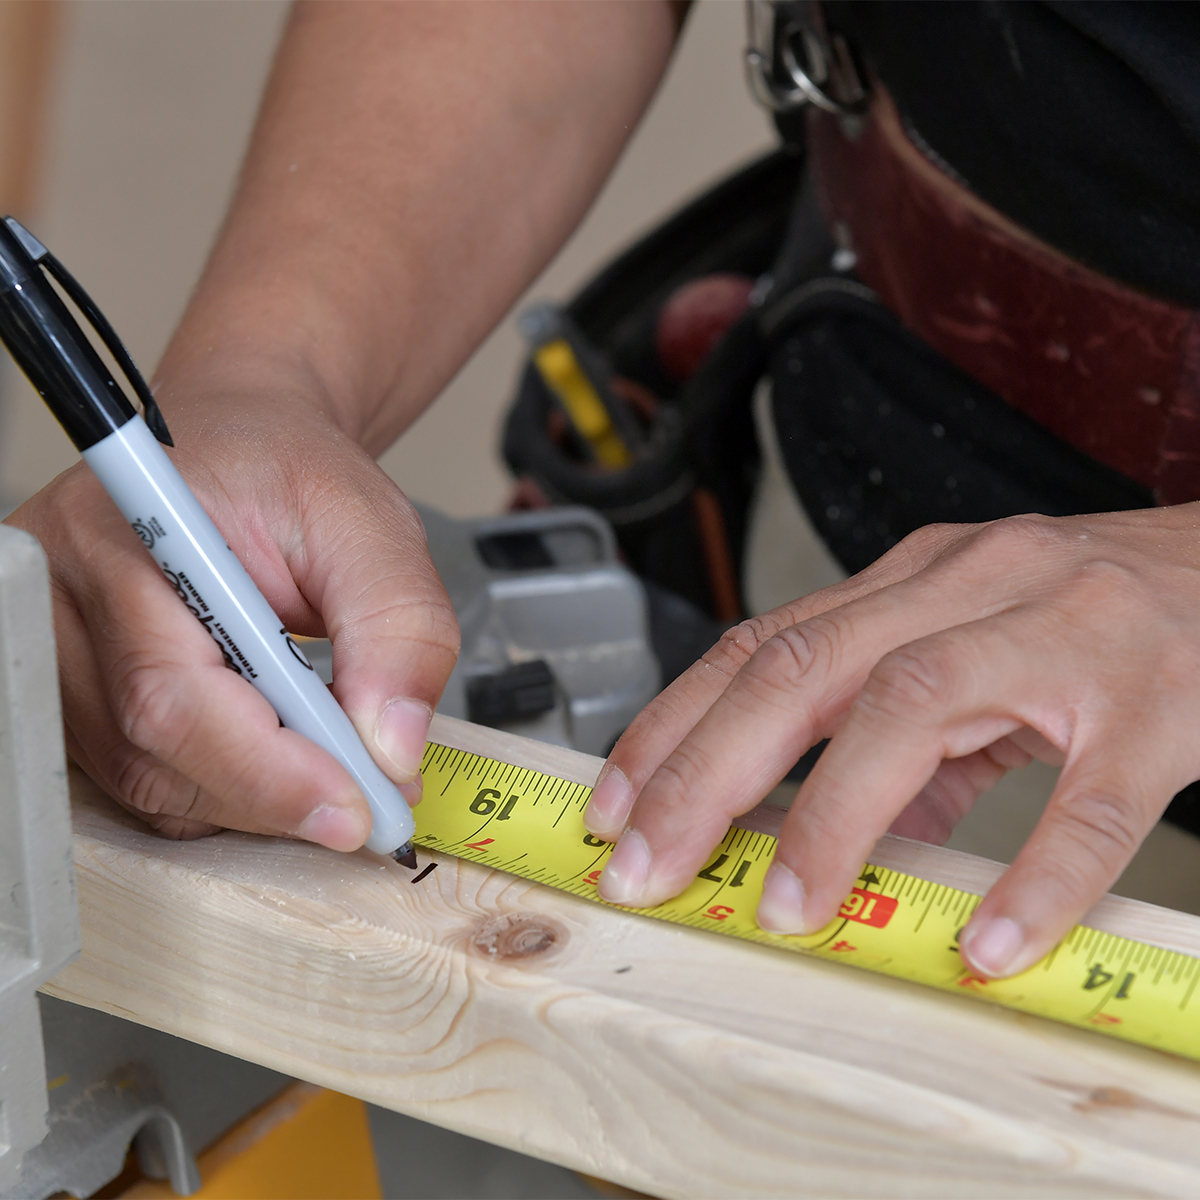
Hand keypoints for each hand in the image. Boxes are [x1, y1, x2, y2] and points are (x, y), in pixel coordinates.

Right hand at [6, 374, 457, 846]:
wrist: (242, 451)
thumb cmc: (288, 472)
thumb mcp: (369, 523)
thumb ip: (398, 626)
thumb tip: (391, 746)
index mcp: (123, 535)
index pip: (173, 691)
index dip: (269, 771)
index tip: (356, 808)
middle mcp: (64, 601)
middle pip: (158, 752)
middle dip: (280, 791)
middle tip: (373, 795)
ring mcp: (60, 655)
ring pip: (153, 782)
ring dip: (260, 794)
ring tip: (333, 753)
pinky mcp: (77, 696)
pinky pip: (148, 781)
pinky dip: (231, 787)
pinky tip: (283, 749)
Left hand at [584, 508, 1199, 978]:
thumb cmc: (1095, 613)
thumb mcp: (975, 650)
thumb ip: (898, 735)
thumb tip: (818, 834)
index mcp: (913, 581)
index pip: (761, 646)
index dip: (673, 724)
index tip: (612, 805)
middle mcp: (968, 589)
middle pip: (805, 670)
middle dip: (706, 772)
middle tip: (648, 864)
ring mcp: (1060, 637)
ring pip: (917, 707)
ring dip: (835, 816)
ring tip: (787, 910)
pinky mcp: (1152, 703)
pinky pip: (1087, 799)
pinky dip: (1032, 877)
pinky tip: (987, 943)